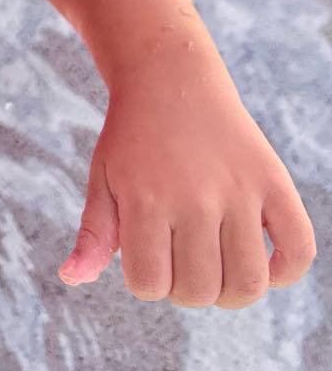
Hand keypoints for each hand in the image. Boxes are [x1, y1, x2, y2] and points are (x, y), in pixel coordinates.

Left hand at [61, 49, 315, 306]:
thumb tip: (72, 279)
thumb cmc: (132, 137)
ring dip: (231, 293)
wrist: (169, 77)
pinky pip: (298, 249)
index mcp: (146, 199)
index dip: (147, 283)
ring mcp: (239, 191)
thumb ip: (93, 233)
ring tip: (218, 271)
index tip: (148, 259)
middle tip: (180, 263)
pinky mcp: (274, 182)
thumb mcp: (102, 178)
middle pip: (199, 290)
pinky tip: (263, 264)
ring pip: (248, 283)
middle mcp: (195, 198)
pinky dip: (286, 272)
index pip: (150, 284)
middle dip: (185, 291)